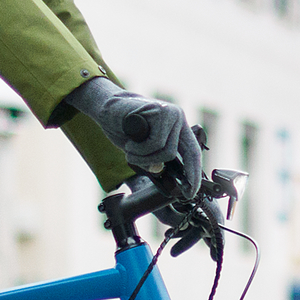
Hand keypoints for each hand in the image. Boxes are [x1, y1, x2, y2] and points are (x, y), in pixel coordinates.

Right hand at [61, 77, 205, 193]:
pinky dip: (138, 148)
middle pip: (175, 154)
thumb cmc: (124, 129)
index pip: (193, 153)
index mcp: (178, 128)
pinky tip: (130, 140)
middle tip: (135, 158)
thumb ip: (155, 160)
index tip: (191, 192)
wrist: (106, 108)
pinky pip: (154, 142)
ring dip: (143, 156)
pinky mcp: (160, 111)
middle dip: (153, 162)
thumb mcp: (143, 150)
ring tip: (130, 147)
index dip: (193, 173)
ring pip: (165, 151)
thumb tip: (159, 170)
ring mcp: (170, 113)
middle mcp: (177, 119)